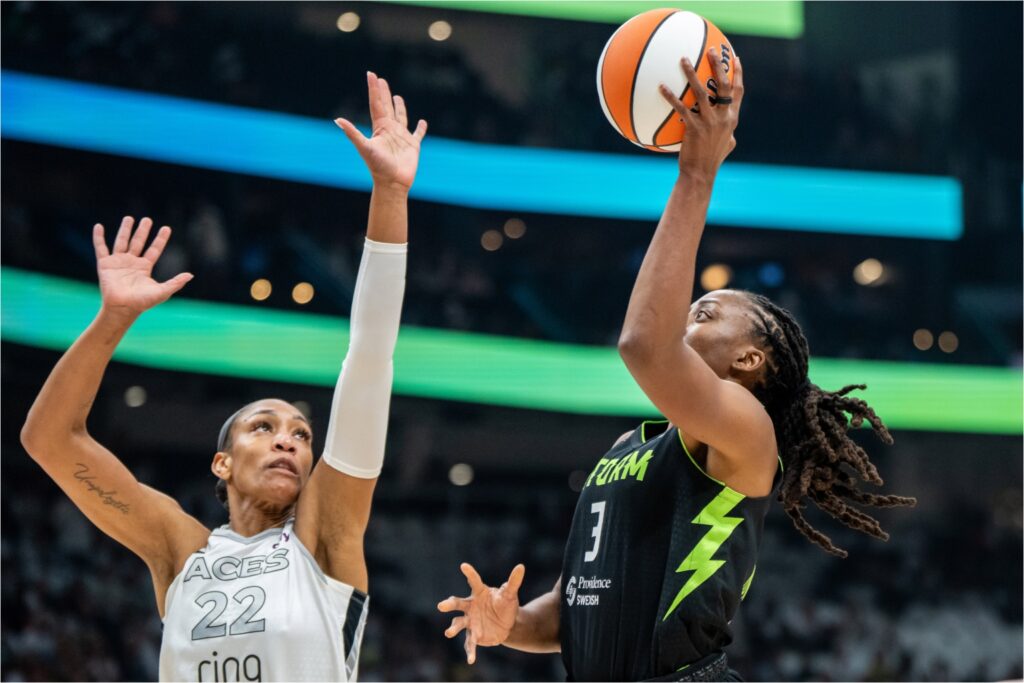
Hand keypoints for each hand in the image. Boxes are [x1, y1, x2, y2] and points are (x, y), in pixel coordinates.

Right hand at [93, 216, 192, 319]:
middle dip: (143, 231)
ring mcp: (118, 262)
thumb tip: (191, 275)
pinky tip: (98, 226)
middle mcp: (132, 262)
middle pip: (138, 242)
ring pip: (122, 241)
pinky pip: (101, 248)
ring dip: (125, 230)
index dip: (160, 239)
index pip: (154, 250)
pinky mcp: (105, 264)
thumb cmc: (142, 303)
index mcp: (144, 267)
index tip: (166, 228)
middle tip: (147, 220)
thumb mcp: (162, 292)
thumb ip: (175, 283)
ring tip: (129, 218)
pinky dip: (98, 237)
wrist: (122, 308)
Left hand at [335, 72, 427, 190]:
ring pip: (401, 117)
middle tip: (381, 79)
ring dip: (399, 107)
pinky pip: (418, 134)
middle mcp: (390, 130)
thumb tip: (337, 120)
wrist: (392, 183)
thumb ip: (352, 133)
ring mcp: (401, 137)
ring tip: (397, 97)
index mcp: (379, 128)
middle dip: (384, 93)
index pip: (376, 104)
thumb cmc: (378, 166)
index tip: (371, 74)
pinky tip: (422, 122)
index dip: (374, 89)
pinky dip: (421, 128)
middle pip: (386, 107)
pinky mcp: (413, 146)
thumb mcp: (364, 148)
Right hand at [437, 562, 524, 664]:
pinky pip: (470, 643)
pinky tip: (471, 659)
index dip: (470, 573)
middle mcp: (471, 606)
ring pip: (459, 623)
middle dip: (449, 604)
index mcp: (479, 593)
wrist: (507, 624)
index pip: (474, 581)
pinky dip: (470, 651)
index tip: (464, 566)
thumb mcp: (510, 594)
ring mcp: (470, 621)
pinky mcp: (473, 635)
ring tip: (448, 632)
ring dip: (453, 628)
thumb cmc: (505, 605)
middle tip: (441, 605)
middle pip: (458, 603)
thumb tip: (521, 567)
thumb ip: (513, 582)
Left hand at [659, 47, 743, 179]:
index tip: (735, 59)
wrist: (701, 174)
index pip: (739, 92)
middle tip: (712, 50)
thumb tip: (730, 131)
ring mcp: (710, 122)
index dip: (738, 74)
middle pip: (724, 85)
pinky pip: (681, 107)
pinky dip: (670, 96)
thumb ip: (728, 133)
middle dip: (718, 65)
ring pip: (702, 91)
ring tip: (683, 59)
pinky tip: (661, 87)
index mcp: (732, 119)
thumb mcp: (726, 145)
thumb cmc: (711, 161)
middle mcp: (724, 117)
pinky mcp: (694, 127)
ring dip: (692, 73)